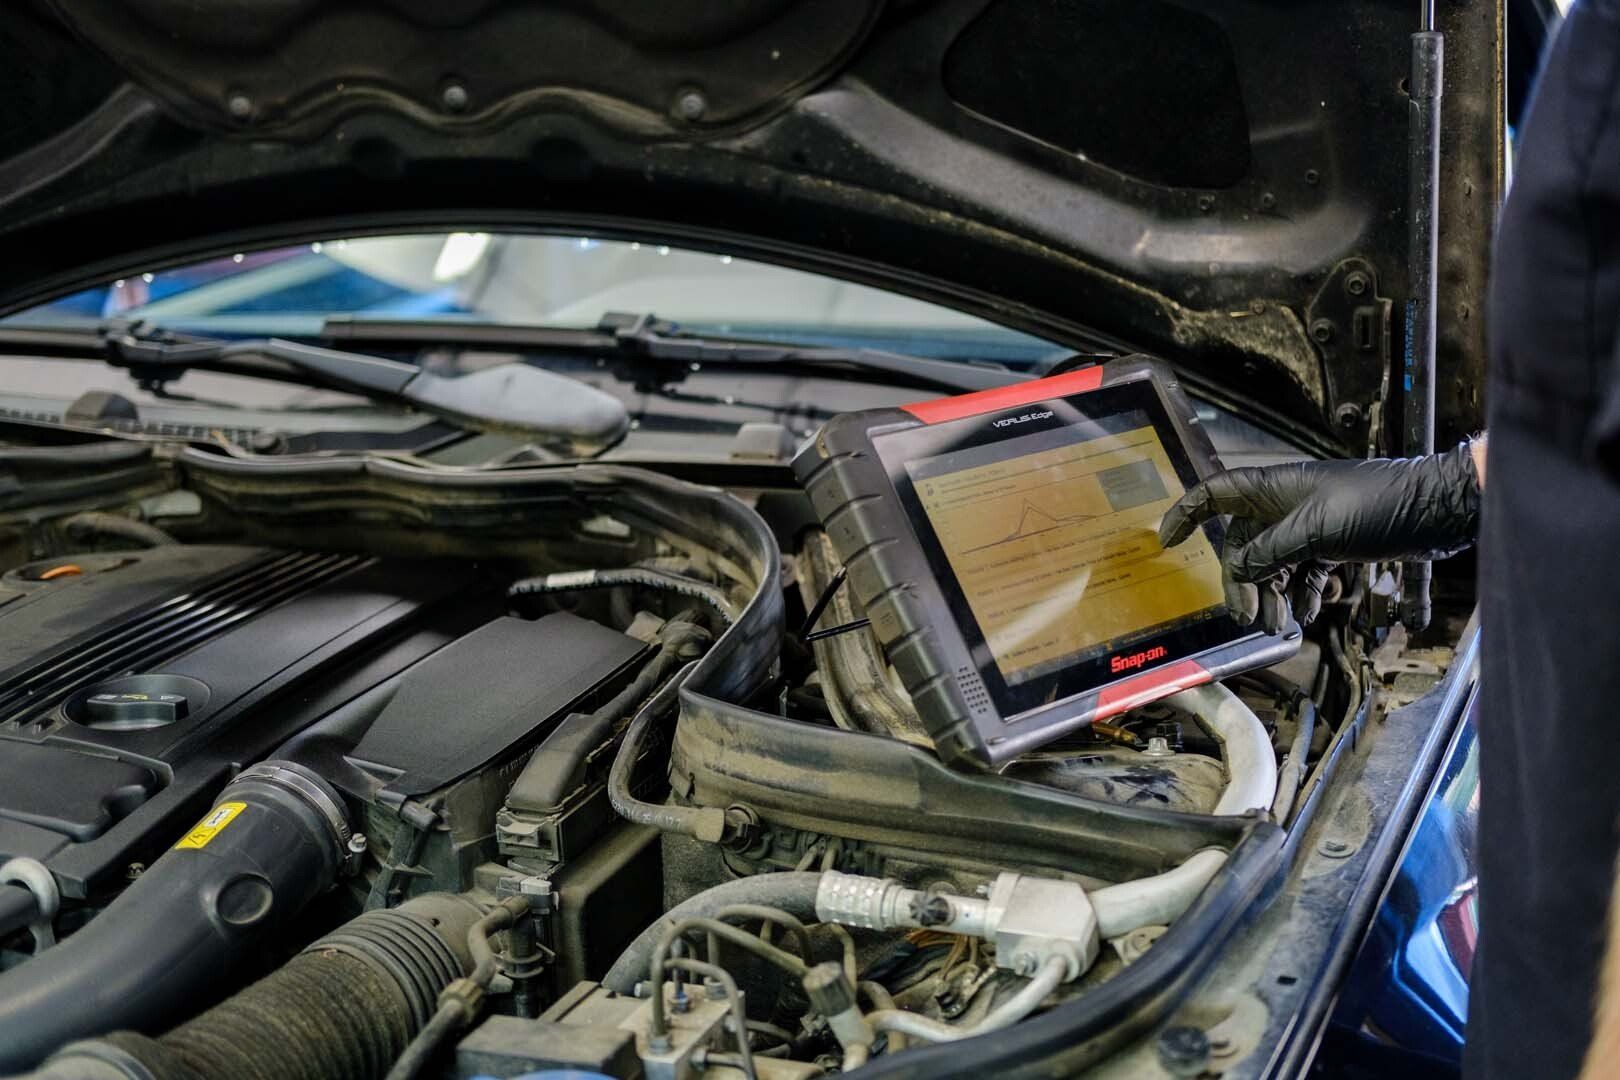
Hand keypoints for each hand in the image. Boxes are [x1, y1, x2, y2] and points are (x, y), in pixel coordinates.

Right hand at [1157, 441, 1481, 629]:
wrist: (1436, 510)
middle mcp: (1286, 506)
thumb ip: (1267, 553)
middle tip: (1249, 616)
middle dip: (1242, 582)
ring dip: (1272, 595)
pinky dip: (1302, 594)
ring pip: (1273, 564)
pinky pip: (1303, 572)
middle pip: (1243, 545)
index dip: (1186, 514)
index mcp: (1273, 490)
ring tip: (1281, 625)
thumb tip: (1238, 572)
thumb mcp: (1312, 532)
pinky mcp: (1334, 545)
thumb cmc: (1374, 507)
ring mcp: (1310, 526)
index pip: (1214, 495)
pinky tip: (1308, 614)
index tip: (1167, 543)